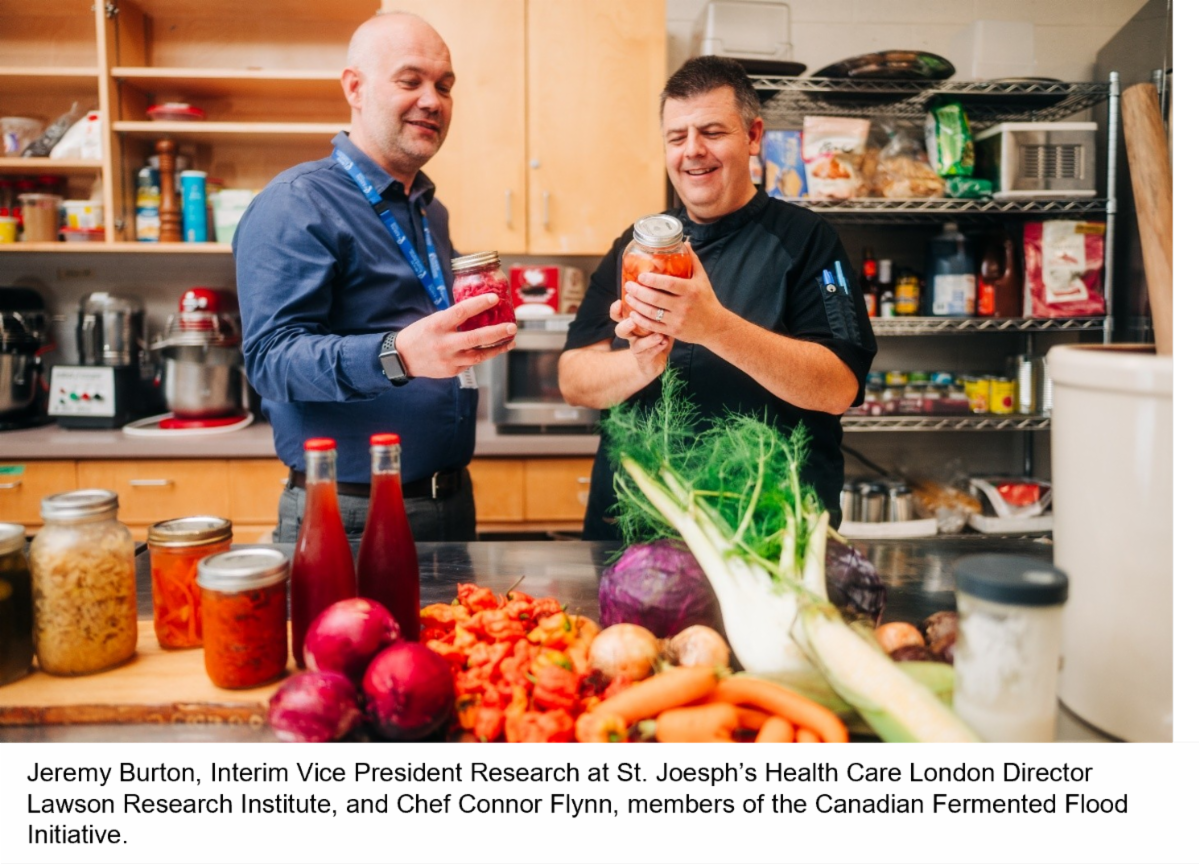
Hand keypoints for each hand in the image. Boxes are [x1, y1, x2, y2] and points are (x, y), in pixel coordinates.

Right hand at [395, 293, 516, 378]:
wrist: (401, 359)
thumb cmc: (419, 334)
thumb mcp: (432, 320)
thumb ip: (453, 318)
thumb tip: (477, 309)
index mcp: (437, 325)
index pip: (461, 312)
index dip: (479, 304)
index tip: (494, 298)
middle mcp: (443, 343)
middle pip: (475, 338)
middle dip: (497, 333)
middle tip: (512, 327)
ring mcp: (448, 360)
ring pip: (478, 356)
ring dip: (497, 348)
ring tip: (510, 341)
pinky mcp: (451, 371)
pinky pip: (471, 362)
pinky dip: (482, 355)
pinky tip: (490, 350)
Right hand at [610, 299, 672, 378]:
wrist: (656, 359)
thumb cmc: (657, 332)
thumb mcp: (656, 317)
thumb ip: (657, 305)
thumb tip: (663, 286)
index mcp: (631, 322)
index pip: (618, 315)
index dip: (615, 310)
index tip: (619, 302)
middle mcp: (631, 335)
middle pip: (620, 331)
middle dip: (625, 325)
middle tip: (633, 320)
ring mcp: (638, 348)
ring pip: (637, 345)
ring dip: (647, 340)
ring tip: (658, 335)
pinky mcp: (645, 359)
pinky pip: (651, 353)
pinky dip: (658, 347)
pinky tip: (665, 341)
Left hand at [620, 243, 727, 346]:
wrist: (715, 326)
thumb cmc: (707, 299)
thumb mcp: (702, 279)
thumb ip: (693, 261)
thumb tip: (685, 242)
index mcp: (691, 290)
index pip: (669, 283)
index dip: (652, 280)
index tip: (640, 276)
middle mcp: (684, 306)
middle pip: (656, 298)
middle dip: (639, 292)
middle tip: (628, 285)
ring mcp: (678, 320)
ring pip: (651, 313)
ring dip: (636, 305)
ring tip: (628, 297)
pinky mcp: (673, 331)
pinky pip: (653, 326)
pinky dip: (640, 320)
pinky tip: (632, 313)